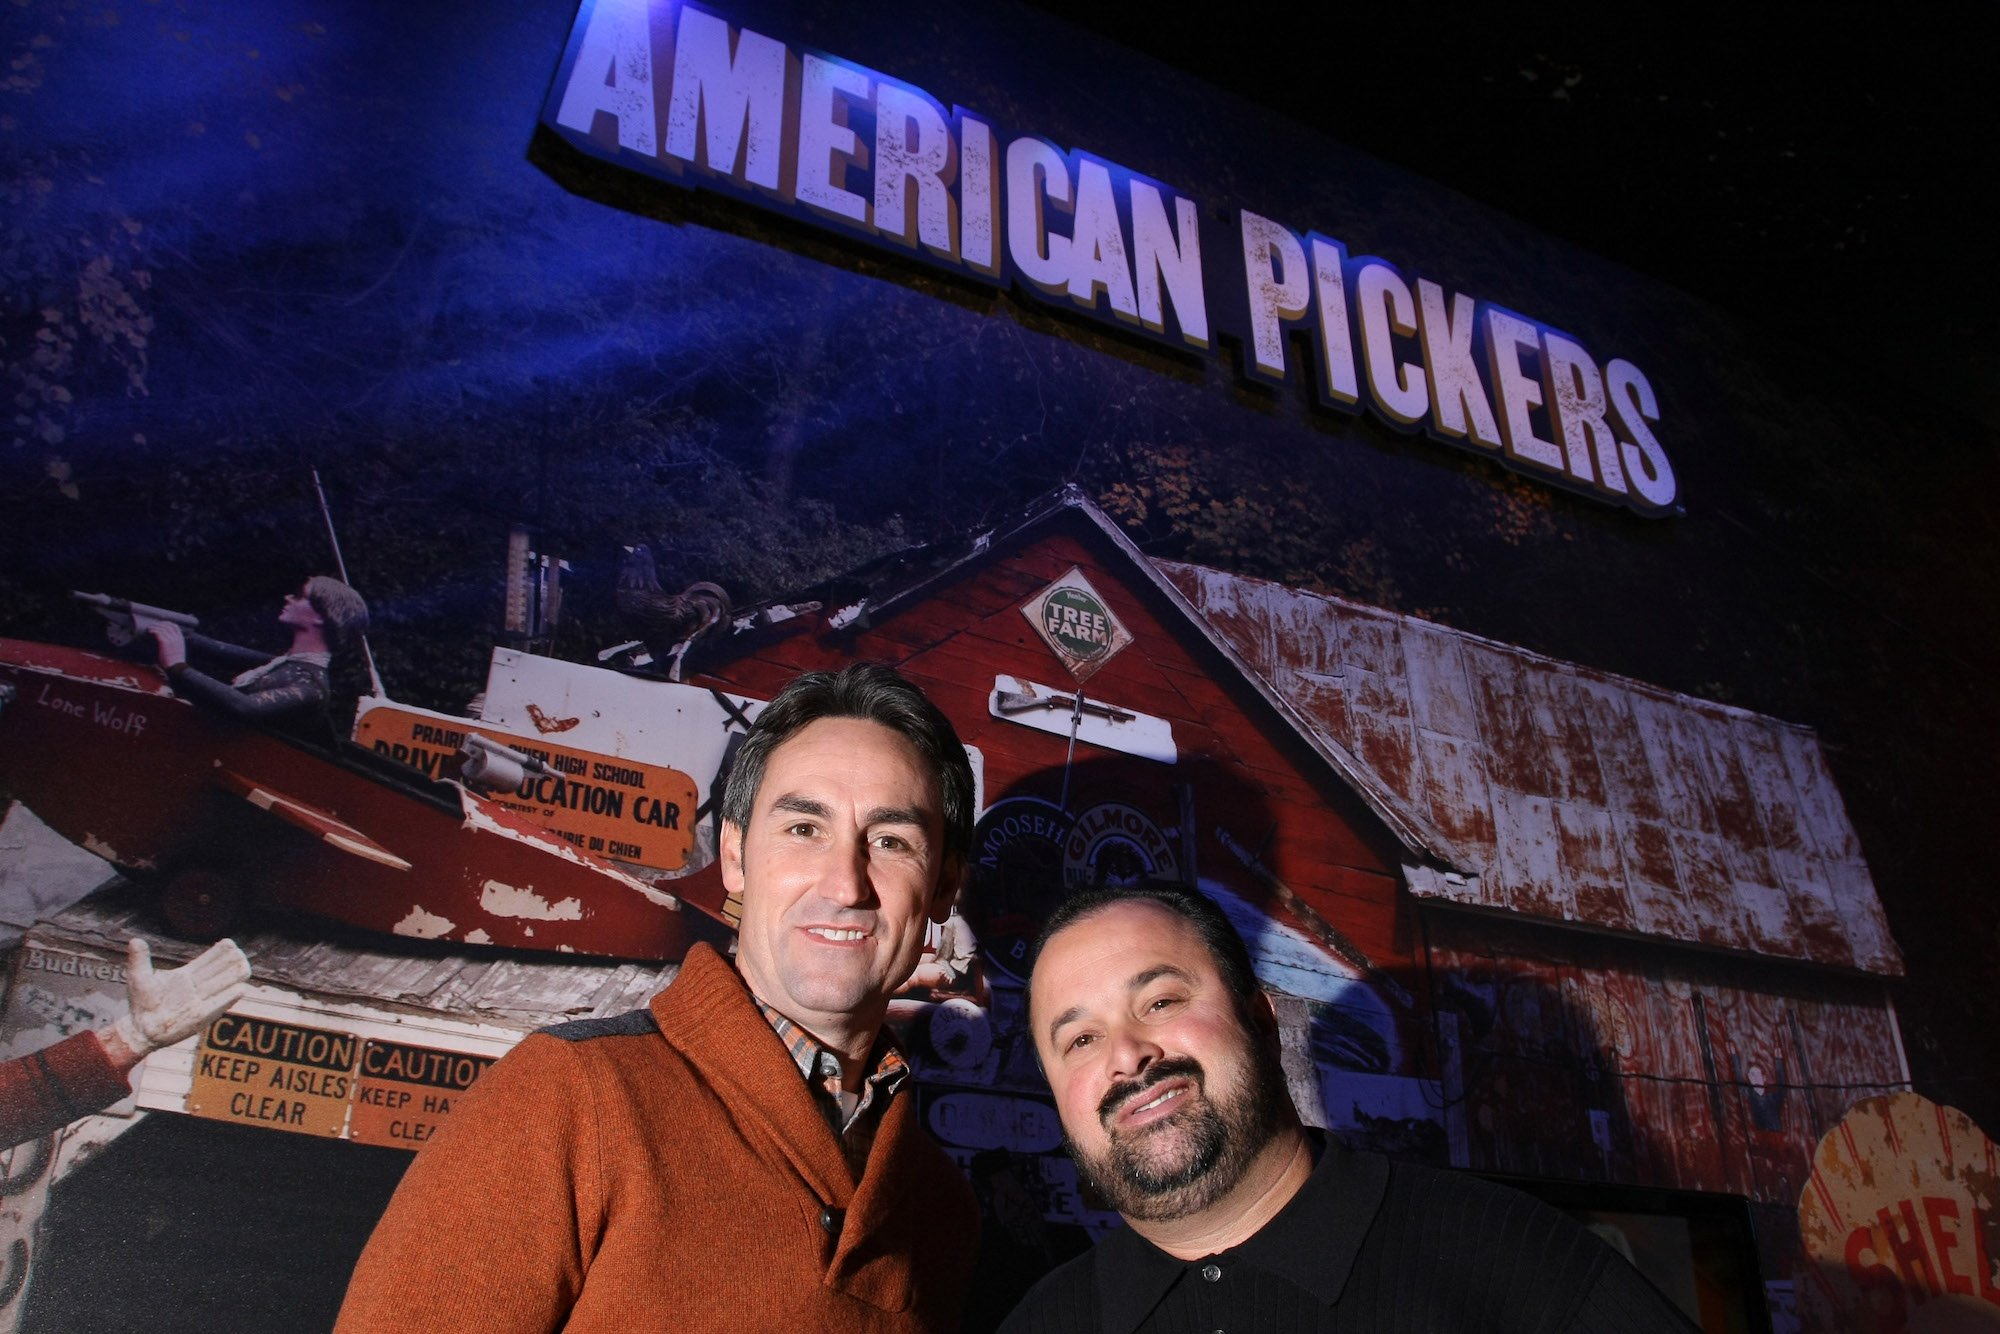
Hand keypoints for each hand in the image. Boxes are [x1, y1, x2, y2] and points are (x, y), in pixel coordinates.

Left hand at [120, 938, 250, 1052]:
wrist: (140, 1030)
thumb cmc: (141, 1005)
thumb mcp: (139, 978)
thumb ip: (139, 959)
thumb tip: (135, 940)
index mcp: (187, 975)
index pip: (210, 959)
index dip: (221, 950)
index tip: (229, 943)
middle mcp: (198, 987)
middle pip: (221, 969)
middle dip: (232, 960)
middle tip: (239, 954)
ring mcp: (200, 1002)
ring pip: (224, 985)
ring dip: (235, 976)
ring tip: (244, 966)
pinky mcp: (200, 1017)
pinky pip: (219, 1006)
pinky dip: (229, 997)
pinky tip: (241, 989)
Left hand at [148, 621, 187, 668]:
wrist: (176, 666)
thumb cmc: (175, 661)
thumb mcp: (178, 650)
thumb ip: (174, 644)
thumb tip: (166, 642)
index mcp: (180, 639)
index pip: (175, 626)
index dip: (167, 623)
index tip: (161, 624)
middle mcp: (176, 638)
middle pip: (168, 625)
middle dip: (160, 624)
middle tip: (153, 625)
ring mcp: (171, 640)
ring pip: (162, 628)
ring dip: (155, 627)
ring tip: (150, 628)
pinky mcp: (165, 642)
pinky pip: (158, 633)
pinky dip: (154, 631)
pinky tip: (150, 631)